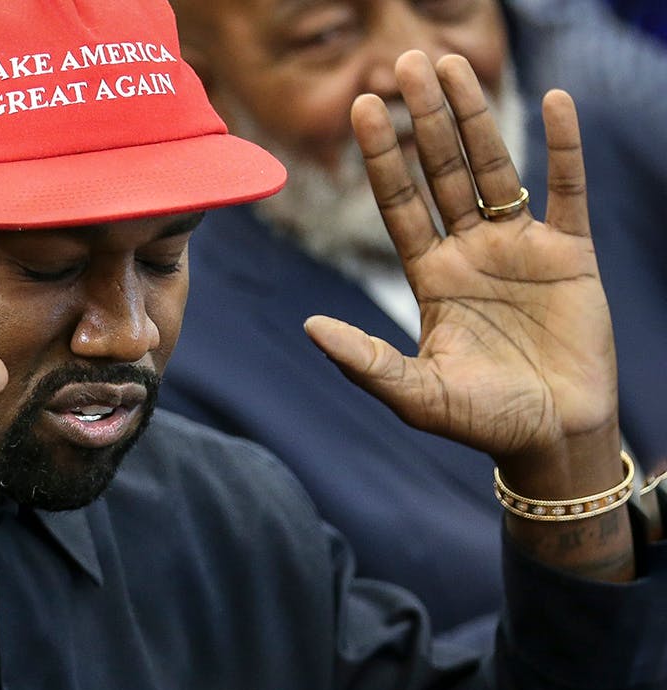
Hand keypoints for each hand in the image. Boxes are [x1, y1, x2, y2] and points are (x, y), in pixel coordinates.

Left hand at [304, 51, 618, 478]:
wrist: (553, 439)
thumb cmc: (482, 420)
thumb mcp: (416, 394)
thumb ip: (365, 362)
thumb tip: (309, 326)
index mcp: (429, 275)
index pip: (399, 202)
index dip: (382, 155)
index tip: (362, 106)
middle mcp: (468, 251)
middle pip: (442, 170)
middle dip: (424, 118)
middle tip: (404, 61)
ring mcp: (519, 248)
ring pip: (495, 168)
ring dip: (476, 116)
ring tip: (454, 63)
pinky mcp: (570, 255)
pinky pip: (567, 190)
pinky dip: (563, 148)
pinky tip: (555, 102)